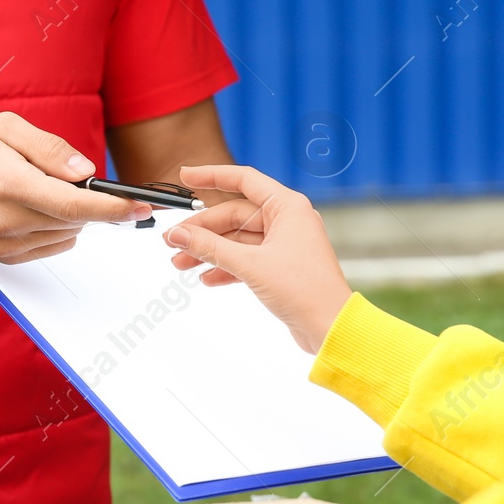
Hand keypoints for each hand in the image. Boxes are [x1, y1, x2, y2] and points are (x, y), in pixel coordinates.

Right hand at [0, 112, 152, 262]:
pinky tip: (32, 206)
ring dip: (69, 214)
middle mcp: (7, 221)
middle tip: (66, 175)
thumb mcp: (6, 128)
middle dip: (87, 200)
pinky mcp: (3, 257)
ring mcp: (4, 244)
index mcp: (9, 185)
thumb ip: (50, 149)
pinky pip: (51, 246)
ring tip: (38, 188)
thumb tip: (86, 172)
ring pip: (67, 235)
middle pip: (76, 220)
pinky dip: (55, 228)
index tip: (141, 205)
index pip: (75, 205)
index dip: (114, 208)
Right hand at [166, 165, 351, 353]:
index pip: (243, 180)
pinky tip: (206, 278)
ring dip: (210, 251)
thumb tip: (178, 235)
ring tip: (181, 264)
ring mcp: (284, 245)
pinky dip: (226, 267)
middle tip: (173, 243)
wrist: (330, 328)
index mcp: (287, 207)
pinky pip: (246, 259)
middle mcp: (287, 221)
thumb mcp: (250, 265)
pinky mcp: (280, 268)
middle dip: (202, 230)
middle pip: (234, 215)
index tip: (185, 177)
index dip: (212, 176)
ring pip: (237, 240)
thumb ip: (211, 248)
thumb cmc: (304, 291)